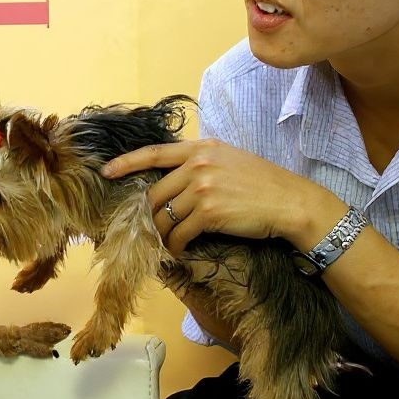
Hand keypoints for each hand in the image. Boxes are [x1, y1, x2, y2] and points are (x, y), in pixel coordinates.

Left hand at [101, 138, 343, 255]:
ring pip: (165, 216)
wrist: (291, 202)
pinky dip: (177, 245)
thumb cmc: (263, 184)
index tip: (107, 171)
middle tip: (151, 230)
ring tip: (167, 243)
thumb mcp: (230, 159)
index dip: (127, 163)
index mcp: (202, 147)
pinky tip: (181, 250)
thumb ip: (202, 162)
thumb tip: (174, 178)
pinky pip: (180, 233)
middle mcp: (199, 164)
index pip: (155, 152)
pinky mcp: (209, 212)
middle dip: (151, 216)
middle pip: (156, 193)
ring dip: (163, 234)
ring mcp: (203, 187)